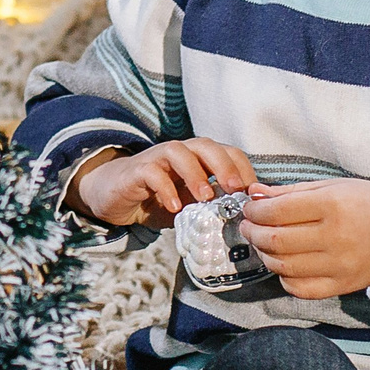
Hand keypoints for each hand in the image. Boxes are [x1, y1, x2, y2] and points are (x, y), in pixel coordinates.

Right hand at [71, 139, 257, 227]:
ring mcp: (158, 158)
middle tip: (236, 190)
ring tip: (205, 198)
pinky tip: (174, 207)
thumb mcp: (192, 205)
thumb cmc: (159, 199)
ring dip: (195, 173)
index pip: (229, 153)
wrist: (116, 196)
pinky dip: (166, 188)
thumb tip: (247, 222)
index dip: (244, 170)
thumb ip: (214, 207)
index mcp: (200, 159)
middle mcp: (181, 152)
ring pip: (179, 152)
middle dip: (225, 166)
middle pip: (207, 146)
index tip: (253, 195)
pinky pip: (152, 172)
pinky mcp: (137, 170)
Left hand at [242, 178, 369, 298]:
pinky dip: (283, 277)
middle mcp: (335, 238)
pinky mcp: (341, 286)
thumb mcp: (334, 186)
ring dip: (263, 254)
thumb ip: (292, 191)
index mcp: (333, 206)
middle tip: (248, 225)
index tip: (249, 209)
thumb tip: (255, 194)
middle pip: (275, 240)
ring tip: (262, 242)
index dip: (255, 211)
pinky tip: (283, 264)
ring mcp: (338, 266)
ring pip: (283, 265)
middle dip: (253, 232)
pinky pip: (300, 288)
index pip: (277, 211)